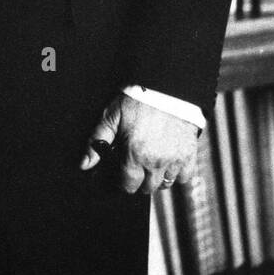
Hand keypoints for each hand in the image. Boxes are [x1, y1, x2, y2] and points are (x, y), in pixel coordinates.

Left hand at [80, 92, 198, 194]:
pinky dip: (178, 174)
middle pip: (146, 188)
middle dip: (139, 180)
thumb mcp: (112, 115)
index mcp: (135, 154)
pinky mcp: (189, 155)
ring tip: (152, 162)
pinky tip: (169, 163)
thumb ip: (98, 139)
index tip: (122, 172)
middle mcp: (155, 162)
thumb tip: (84, 164)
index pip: (128, 186)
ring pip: (165, 184)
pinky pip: (185, 178)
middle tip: (136, 164)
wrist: (166, 86)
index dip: (123, 181)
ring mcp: (174, 160)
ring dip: (157, 178)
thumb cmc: (137, 99)